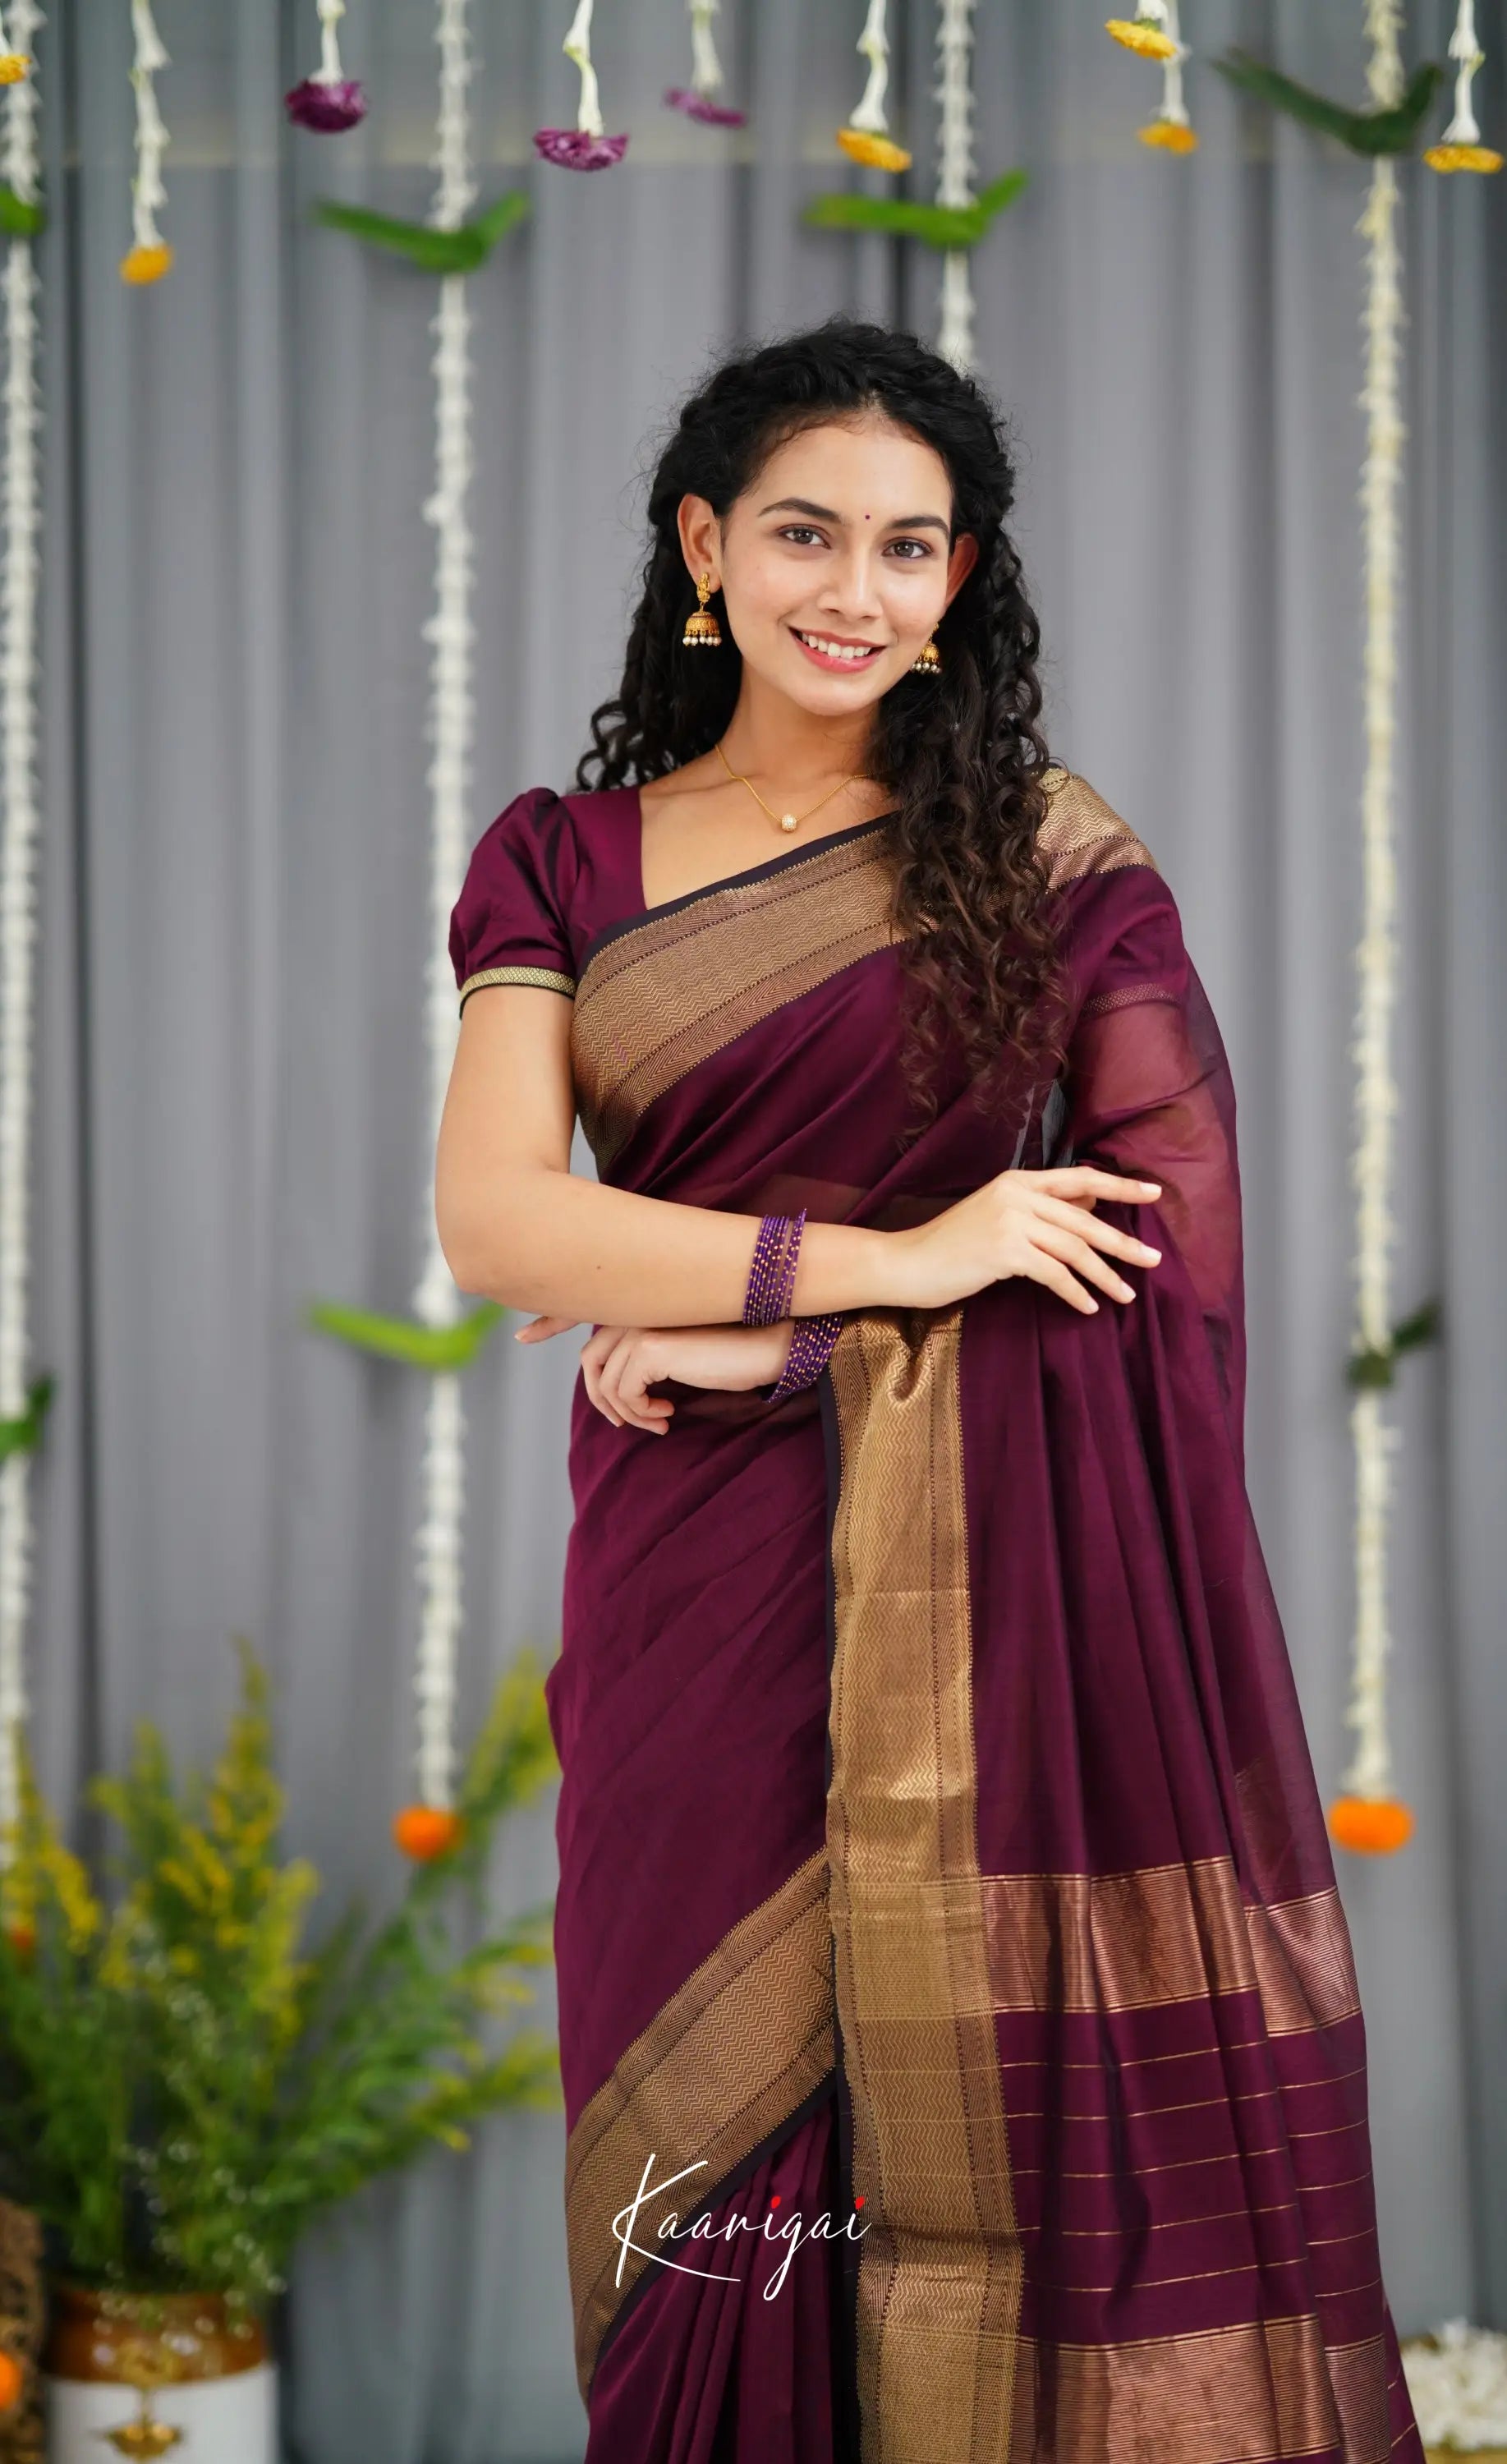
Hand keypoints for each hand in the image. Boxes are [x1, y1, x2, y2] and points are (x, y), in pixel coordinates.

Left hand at [513, 1315, 792, 1433]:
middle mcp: (635, 1311)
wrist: (771, 1347)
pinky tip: (668, 1414)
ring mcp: (640, 1326)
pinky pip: (624, 1392)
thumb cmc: (734, 1353)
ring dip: (629, 1413)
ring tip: (659, 1421)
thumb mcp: (683, 1356)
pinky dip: (641, 1411)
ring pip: (605, 1383)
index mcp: (641, 1306)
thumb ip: (648, 1358)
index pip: (584, 1314)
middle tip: (627, 1423)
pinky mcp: (649, 1346)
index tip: (525, 1334)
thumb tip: (620, 1389)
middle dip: (601, 1398)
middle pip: (591, 1360)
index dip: (550, 1320)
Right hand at [885, 1165, 1163, 1315]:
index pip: (1080, 1179)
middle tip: (1153, 1260)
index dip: (1120, 1185)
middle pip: (1085, 1219)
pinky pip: (1054, 1273)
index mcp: (1019, 1181)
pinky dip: (1075, 1292)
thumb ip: (1043, 1210)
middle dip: (1123, 1242)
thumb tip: (1092, 1207)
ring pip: (1074, 1249)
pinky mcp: (1004, 1250)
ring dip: (1104, 1276)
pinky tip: (1087, 1307)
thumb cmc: (953, 1246)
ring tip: (1125, 1295)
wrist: (908, 1263)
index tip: (1154, 1192)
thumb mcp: (1000, 1217)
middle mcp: (1017, 1194)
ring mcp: (1011, 1220)